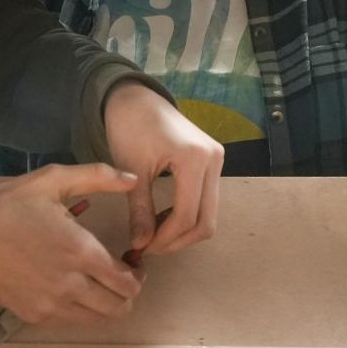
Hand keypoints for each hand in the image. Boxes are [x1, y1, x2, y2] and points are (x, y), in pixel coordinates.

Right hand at [0, 163, 146, 323]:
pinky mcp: (33, 314)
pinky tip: (69, 286)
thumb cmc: (9, 203)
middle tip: (118, 273)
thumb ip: (98, 177)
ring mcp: (51, 305)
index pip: (128, 282)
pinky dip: (79, 309)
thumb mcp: (53, 180)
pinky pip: (70, 321)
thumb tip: (133, 178)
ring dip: (104, 303)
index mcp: (81, 252)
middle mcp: (71, 285)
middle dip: (126, 291)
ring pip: (97, 319)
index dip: (136, 273)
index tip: (130, 261)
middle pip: (119, 307)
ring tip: (95, 281)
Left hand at [103, 82, 223, 256]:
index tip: (141, 249)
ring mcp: (217, 161)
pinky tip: (163, 218)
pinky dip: (187, 215)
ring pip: (209, 213)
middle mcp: (214, 160)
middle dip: (177, 240)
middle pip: (206, 220)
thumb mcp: (132, 169)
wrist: (135, 98)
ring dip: (183, 230)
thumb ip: (139, 209)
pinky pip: (206, 200)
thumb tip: (141, 245)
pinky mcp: (212, 162)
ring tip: (153, 235)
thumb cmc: (129, 127)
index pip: (187, 215)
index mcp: (195, 159)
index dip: (165, 239)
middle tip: (149, 248)